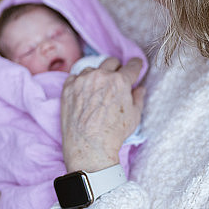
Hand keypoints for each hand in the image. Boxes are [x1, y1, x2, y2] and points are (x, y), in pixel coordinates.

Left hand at [60, 57, 144, 172]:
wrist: (88, 147)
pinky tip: (84, 93)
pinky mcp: (68, 87)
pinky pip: (76, 77)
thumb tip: (140, 89)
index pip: (132, 66)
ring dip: (97, 76)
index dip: (136, 65)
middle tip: (116, 80)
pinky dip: (81, 82)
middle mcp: (101, 76)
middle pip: (111, 62)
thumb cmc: (114, 134)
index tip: (135, 64)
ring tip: (98, 90)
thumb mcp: (134, 117)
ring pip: (93, 69)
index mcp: (120, 81)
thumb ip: (138, 98)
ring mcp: (82, 80)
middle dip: (116, 69)